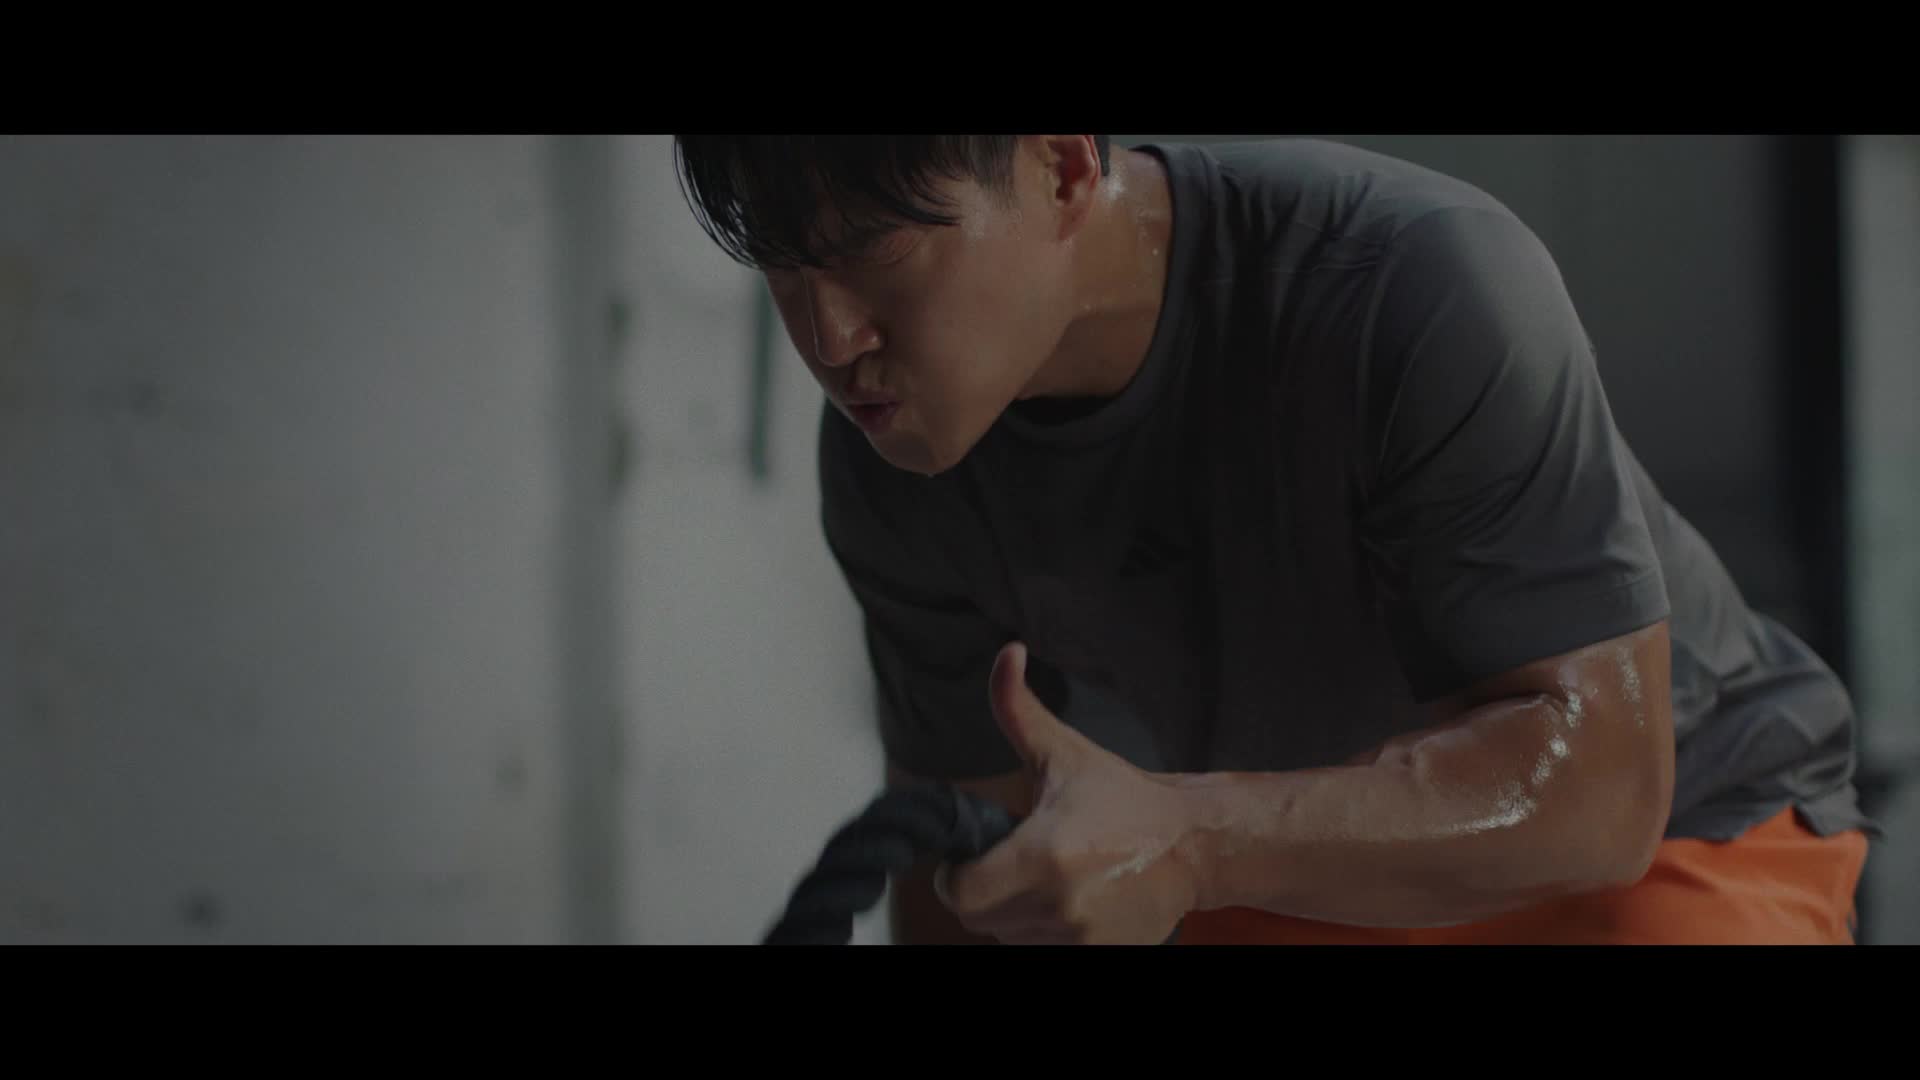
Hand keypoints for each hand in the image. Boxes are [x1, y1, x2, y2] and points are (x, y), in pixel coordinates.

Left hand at [938, 642, 1197, 944]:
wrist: (1192, 844)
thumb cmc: (1124, 799)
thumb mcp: (1065, 753)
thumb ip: (1018, 709)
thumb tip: (1005, 654)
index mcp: (1044, 855)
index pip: (960, 893)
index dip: (956, 875)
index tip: (971, 858)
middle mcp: (1059, 904)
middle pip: (980, 919)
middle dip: (983, 893)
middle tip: (1007, 865)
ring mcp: (1080, 938)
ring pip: (1010, 938)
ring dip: (1014, 914)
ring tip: (1044, 881)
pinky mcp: (1100, 955)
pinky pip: (1044, 951)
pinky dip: (1043, 932)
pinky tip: (1066, 902)